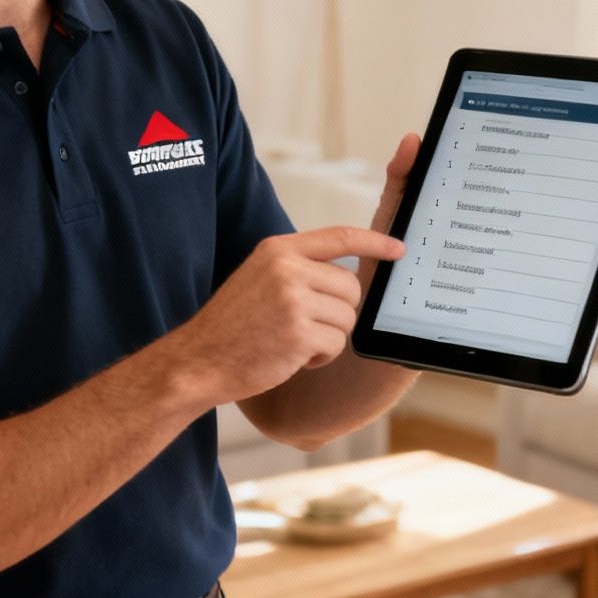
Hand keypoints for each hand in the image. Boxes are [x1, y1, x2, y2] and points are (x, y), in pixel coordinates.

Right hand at [171, 227, 404, 404]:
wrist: (198, 360)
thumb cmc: (233, 324)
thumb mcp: (260, 278)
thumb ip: (298, 268)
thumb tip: (348, 275)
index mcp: (278, 250)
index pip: (339, 236)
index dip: (374, 242)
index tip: (398, 248)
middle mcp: (287, 269)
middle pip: (351, 286)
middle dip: (338, 311)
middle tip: (305, 325)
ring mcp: (293, 300)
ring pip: (347, 317)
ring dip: (328, 337)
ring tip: (293, 341)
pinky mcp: (298, 333)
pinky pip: (336, 344)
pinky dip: (320, 357)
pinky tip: (292, 357)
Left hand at [370, 134, 597, 305]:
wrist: (395, 322)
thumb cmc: (398, 264)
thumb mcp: (401, 214)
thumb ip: (407, 176)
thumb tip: (414, 139)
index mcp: (517, 201)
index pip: (574, 179)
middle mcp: (542, 234)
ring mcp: (549, 271)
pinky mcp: (544, 307)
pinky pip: (590, 300)